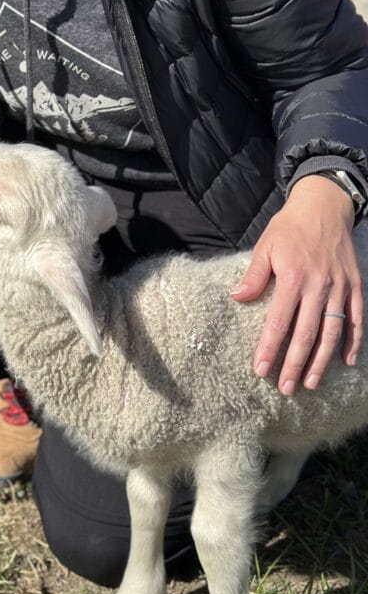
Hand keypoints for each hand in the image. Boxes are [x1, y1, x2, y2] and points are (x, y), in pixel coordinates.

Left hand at [231, 174, 362, 393]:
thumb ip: (254, 276)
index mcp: (293, 278)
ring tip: (311, 383)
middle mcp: (318, 286)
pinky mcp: (355, 285)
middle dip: (295, 364)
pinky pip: (356, 318)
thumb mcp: (265, 246)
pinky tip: (346, 361)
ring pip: (332, 332)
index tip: (261, 371)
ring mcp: (340, 287)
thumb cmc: (288, 228)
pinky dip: (353, 341)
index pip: (279, 322)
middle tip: (286, 388)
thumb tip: (237, 298)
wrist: (323, 206)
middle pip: (306, 334)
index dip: (270, 348)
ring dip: (322, 361)